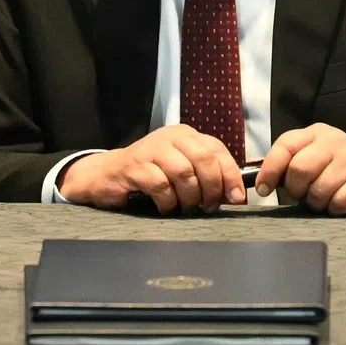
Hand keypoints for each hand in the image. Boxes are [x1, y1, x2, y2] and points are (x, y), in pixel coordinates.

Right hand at [57, 125, 246, 213]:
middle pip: (203, 159)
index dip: (230, 176)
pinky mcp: (136, 165)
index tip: (236, 199)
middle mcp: (171, 136)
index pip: (217, 150)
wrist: (109, 174)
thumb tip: (236, 196)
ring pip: (184, 173)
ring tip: (187, 209)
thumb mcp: (181, 170)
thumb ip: (206, 177)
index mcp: (186, 135)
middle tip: (209, 207)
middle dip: (212, 188)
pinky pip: (161, 186)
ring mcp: (152, 148)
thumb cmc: (151, 174)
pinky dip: (168, 202)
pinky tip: (165, 207)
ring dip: (190, 198)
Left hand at [255, 124, 345, 213]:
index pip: (285, 145)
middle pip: (299, 169)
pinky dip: (334, 209)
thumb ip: (291, 162)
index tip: (262, 190)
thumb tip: (260, 182)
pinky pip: (338, 203)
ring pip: (318, 190)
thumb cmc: (339, 168)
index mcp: (316, 133)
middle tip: (301, 195)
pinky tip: (340, 202)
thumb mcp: (315, 155)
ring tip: (323, 197)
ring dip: (316, 202)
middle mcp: (334, 142)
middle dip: (295, 189)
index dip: (269, 169)